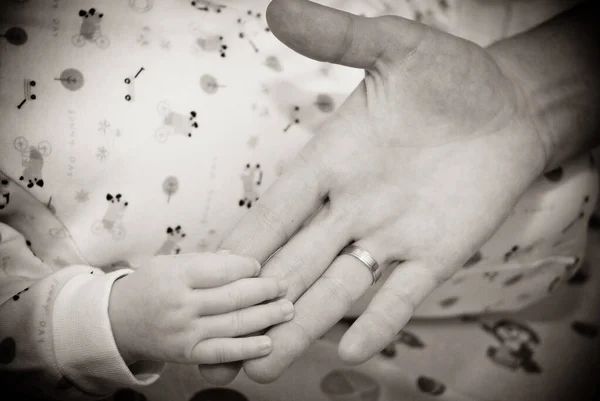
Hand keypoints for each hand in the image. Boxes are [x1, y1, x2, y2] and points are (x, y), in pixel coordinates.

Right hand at [108, 252, 292, 364]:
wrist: (117, 321)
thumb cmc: (151, 285)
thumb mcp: (172, 263)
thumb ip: (207, 262)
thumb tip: (243, 261)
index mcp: (176, 274)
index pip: (223, 269)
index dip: (248, 267)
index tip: (260, 266)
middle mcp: (181, 304)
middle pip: (234, 297)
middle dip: (265, 290)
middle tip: (284, 286)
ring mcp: (184, 332)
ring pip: (234, 323)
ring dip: (266, 317)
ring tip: (287, 309)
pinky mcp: (187, 354)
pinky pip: (223, 352)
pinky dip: (248, 349)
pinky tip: (268, 343)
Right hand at [200, 0, 547, 383]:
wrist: (512, 103)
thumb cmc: (451, 74)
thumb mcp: (392, 48)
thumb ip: (337, 37)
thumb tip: (276, 9)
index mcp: (331, 163)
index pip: (275, 212)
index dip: (244, 245)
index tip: (209, 278)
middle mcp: (352, 207)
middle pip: (294, 263)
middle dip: (259, 303)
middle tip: (219, 346)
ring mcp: (393, 235)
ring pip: (338, 287)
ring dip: (304, 324)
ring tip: (266, 363)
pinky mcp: (436, 252)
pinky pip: (401, 293)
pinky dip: (380, 319)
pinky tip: (354, 349)